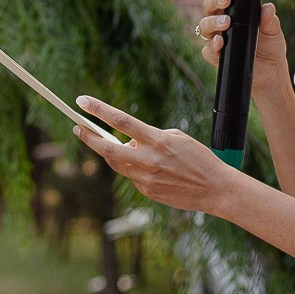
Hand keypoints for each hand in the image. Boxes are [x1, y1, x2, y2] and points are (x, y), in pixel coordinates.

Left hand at [71, 98, 242, 218]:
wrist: (216, 189)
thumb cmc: (199, 159)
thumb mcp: (177, 138)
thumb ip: (150, 136)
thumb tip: (129, 141)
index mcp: (157, 140)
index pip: (121, 121)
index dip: (99, 110)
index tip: (82, 102)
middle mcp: (149, 160)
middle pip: (108, 149)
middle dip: (89, 138)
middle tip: (78, 128)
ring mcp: (146, 178)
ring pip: (117, 164)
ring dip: (111, 153)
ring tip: (115, 145)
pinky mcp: (148, 192)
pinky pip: (131, 176)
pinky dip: (132, 168)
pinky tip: (149, 168)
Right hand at [199, 0, 290, 99]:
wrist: (270, 72)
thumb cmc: (270, 47)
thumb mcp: (274, 32)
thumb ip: (270, 20)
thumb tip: (268, 8)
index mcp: (234, 11)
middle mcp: (221, 22)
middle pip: (209, 7)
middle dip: (215, 1)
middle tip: (227, 0)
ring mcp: (217, 39)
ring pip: (204, 26)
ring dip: (213, 22)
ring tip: (226, 23)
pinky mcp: (216, 56)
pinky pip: (207, 50)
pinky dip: (212, 46)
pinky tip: (220, 42)